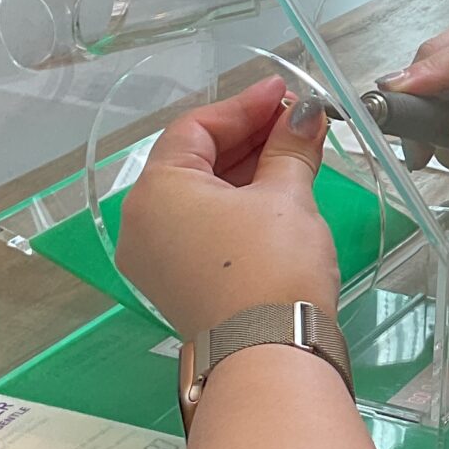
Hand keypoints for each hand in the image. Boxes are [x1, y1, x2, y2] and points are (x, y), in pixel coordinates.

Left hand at [116, 75, 341, 337]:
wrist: (270, 355)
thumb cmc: (272, 269)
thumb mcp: (286, 197)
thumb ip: (291, 147)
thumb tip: (305, 115)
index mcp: (155, 191)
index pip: (196, 128)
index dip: (245, 105)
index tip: (285, 93)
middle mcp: (142, 222)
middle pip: (193, 160)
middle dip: (248, 137)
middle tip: (295, 121)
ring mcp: (156, 258)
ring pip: (198, 195)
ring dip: (245, 170)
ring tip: (294, 152)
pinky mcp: (178, 284)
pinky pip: (201, 227)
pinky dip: (235, 205)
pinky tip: (275, 191)